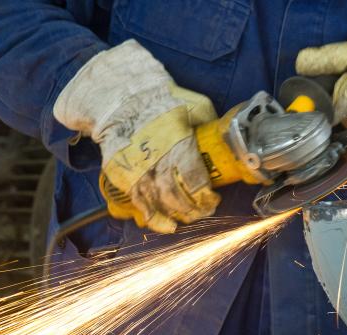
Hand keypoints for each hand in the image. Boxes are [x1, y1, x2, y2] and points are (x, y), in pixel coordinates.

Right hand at [54, 40, 219, 232]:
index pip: (195, 178)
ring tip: (185, 220)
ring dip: (175, 215)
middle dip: (193, 209)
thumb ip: (209, 123)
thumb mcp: (195, 104)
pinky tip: (164, 224)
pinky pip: (139, 201)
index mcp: (178, 142)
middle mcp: (158, 158)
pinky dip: (152, 217)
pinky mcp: (123, 174)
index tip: (214, 200)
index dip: (206, 195)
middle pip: (177, 194)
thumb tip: (223, 140)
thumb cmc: (162, 100)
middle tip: (203, 212)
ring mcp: (138, 168)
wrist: (122, 98)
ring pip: (159, 201)